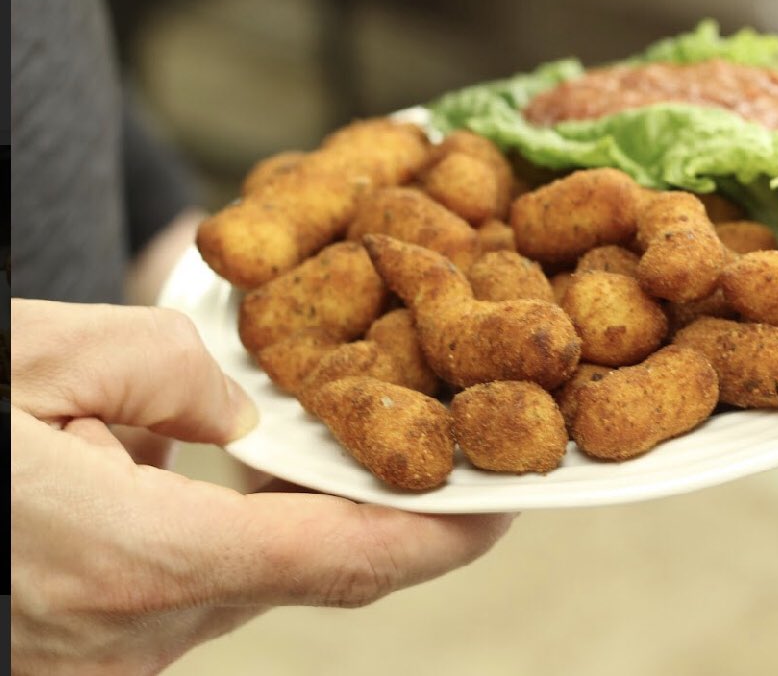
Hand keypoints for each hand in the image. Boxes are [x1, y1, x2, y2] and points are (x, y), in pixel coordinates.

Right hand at [9, 299, 514, 675]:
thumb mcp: (32, 356)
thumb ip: (161, 370)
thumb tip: (234, 407)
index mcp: (137, 558)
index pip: (343, 560)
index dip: (440, 536)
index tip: (506, 504)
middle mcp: (137, 633)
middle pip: (306, 568)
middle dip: (370, 506)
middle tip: (419, 433)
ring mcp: (113, 659)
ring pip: (246, 576)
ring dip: (281, 510)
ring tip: (296, 430)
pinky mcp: (94, 656)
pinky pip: (193, 587)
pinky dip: (221, 531)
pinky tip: (185, 470)